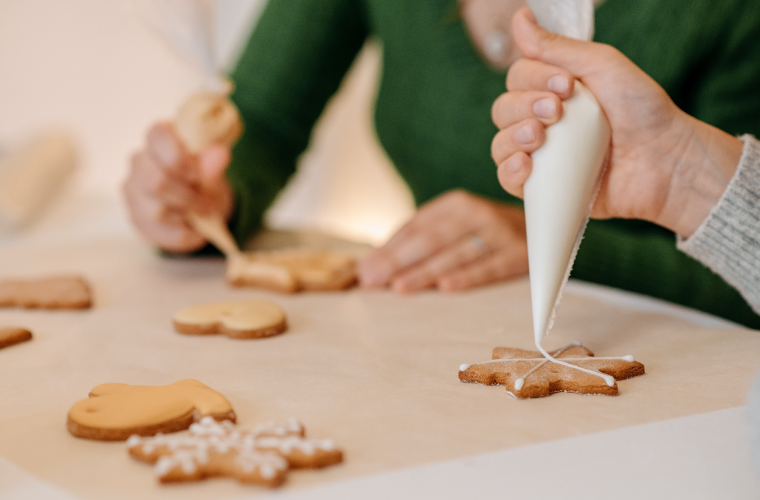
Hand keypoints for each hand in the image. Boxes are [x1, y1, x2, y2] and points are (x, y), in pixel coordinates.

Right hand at [123, 123, 233, 252]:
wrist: (200, 204)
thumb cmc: (204, 178)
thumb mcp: (213, 170)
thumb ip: (213, 163)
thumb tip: (220, 153)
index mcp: (159, 138)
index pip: (157, 136)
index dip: (179, 158)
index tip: (198, 175)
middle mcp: (139, 161)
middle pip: (156, 181)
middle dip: (188, 197)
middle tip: (209, 204)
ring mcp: (132, 190)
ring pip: (156, 210)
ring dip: (187, 217)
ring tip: (203, 215)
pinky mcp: (135, 216)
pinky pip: (158, 232)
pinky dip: (183, 235)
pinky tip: (196, 231)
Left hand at [357, 190, 527, 292]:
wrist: (550, 226)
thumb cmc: (487, 234)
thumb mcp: (456, 228)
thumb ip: (416, 243)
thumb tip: (371, 266)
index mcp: (455, 204)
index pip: (416, 226)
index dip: (389, 248)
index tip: (364, 270)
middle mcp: (476, 213)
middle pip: (431, 239)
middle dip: (398, 260)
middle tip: (372, 280)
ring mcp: (500, 233)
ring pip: (456, 253)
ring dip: (425, 271)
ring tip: (398, 287)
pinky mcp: (520, 254)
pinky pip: (490, 267)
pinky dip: (468, 276)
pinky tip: (445, 287)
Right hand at [491, 7, 742, 237]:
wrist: (665, 161)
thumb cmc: (641, 111)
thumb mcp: (602, 66)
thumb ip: (557, 46)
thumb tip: (520, 16)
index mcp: (553, 91)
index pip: (518, 79)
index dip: (532, 79)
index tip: (566, 86)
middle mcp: (543, 122)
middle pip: (503, 110)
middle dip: (523, 107)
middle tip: (557, 111)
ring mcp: (542, 156)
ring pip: (500, 144)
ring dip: (513, 136)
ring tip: (539, 137)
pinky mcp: (544, 188)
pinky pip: (508, 180)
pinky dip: (509, 171)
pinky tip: (525, 165)